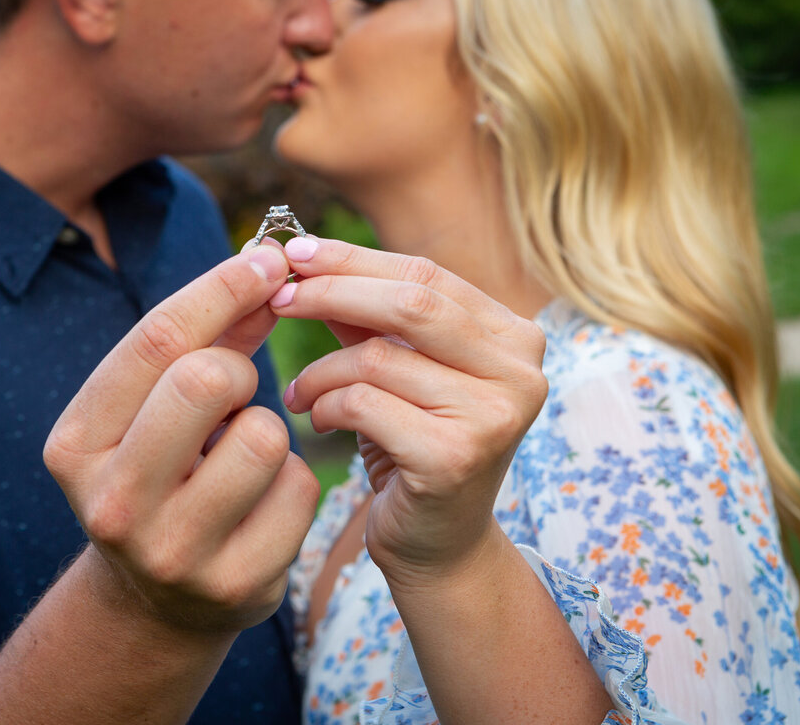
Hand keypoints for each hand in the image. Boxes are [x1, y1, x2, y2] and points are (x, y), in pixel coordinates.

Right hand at [43, 245, 319, 634]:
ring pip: (264, 435)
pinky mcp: (236, 585)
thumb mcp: (152, 410)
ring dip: (268, 429)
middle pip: (205, 379)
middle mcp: (113, 503)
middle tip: (236, 389)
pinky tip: (261, 502)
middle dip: (239, 367)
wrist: (158, 599)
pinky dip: (292, 481)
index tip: (267, 258)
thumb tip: (267, 266)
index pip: (155, 341)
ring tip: (241, 456)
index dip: (220, 287)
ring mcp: (174, 551)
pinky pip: (299, 487)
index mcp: (76, 445)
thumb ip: (204, 339)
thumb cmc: (159, 474)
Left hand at [272, 237, 547, 584]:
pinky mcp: (455, 456)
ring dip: (320, 371)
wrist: (439, 547)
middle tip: (278, 300)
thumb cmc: (413, 447)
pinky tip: (317, 421)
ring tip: (300, 392)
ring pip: (377, 357)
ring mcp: (494, 415)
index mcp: (515, 336)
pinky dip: (326, 407)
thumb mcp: (399, 370)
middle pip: (409, 302)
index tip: (294, 252)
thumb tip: (304, 256)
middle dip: (331, 292)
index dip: (354, 258)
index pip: (426, 274)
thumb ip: (368, 315)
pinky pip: (364, 404)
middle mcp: (521, 371)